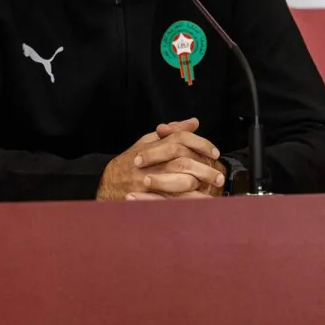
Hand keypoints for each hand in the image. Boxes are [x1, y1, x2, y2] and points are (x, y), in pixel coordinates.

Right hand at [96, 118, 225, 200]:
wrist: (105, 185)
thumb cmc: (130, 163)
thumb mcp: (147, 142)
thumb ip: (172, 132)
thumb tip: (194, 122)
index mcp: (152, 146)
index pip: (180, 139)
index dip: (200, 144)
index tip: (215, 153)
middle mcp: (150, 162)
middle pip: (183, 162)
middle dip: (205, 169)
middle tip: (219, 177)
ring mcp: (147, 181)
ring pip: (180, 181)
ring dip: (199, 185)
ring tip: (211, 189)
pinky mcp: (146, 197)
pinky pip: (172, 200)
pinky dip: (188, 201)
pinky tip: (199, 202)